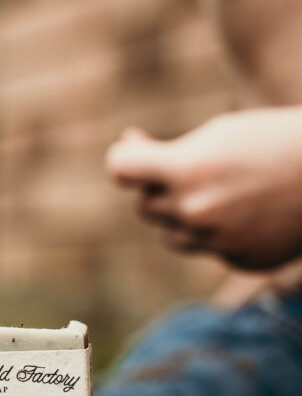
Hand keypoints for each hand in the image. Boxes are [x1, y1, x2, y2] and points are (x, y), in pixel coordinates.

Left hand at [105, 109, 301, 269]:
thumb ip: (165, 151)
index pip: (120, 168)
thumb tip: (124, 149)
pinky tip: (249, 212)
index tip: (134, 149)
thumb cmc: (275, 142)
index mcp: (186, 172)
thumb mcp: (218, 134)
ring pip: (170, 234)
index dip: (125, 158)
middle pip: (146, 206)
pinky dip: (218, 233)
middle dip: (160, 188)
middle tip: (193, 169)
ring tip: (220, 191)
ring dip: (182, 215)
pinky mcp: (240, 261)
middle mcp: (196, 212)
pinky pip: (209, 249)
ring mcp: (218, 242)